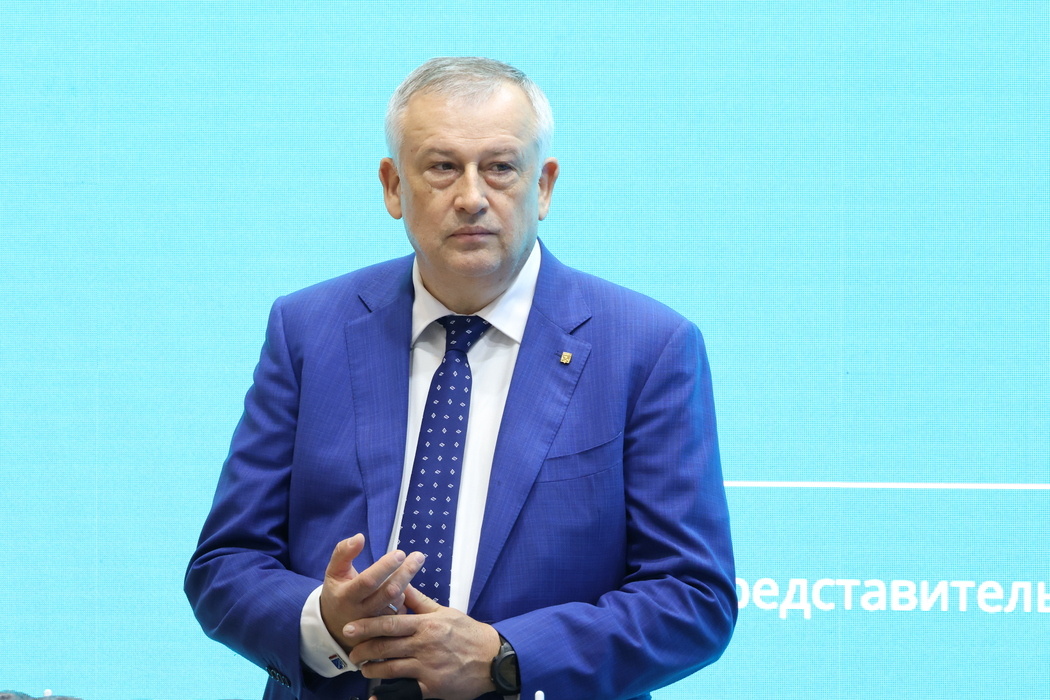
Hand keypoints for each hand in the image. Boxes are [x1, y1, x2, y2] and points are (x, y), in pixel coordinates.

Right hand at [319, 533, 425, 649]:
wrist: (334, 625)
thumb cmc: (337, 591)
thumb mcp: (333, 572)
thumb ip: (343, 552)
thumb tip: (359, 537)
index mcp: (346, 596)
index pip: (368, 581)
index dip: (385, 567)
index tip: (400, 553)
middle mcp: (361, 612)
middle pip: (389, 592)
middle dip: (406, 573)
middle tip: (418, 556)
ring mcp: (374, 624)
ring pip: (397, 602)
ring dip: (407, 582)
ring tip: (412, 564)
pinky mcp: (384, 630)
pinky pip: (400, 611)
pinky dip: (407, 596)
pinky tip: (407, 583)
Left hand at [345, 584, 501, 699]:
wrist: (492, 658)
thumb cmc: (468, 633)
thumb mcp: (445, 612)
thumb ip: (420, 601)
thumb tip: (402, 584)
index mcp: (426, 624)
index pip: (390, 623)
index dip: (366, 626)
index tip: (349, 628)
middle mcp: (424, 645)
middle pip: (384, 647)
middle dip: (363, 650)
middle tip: (351, 653)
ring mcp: (427, 667)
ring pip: (390, 669)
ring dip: (372, 670)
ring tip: (364, 669)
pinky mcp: (432, 687)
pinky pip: (404, 691)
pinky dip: (387, 695)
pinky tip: (376, 696)